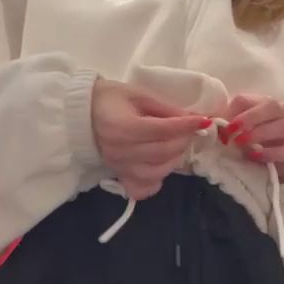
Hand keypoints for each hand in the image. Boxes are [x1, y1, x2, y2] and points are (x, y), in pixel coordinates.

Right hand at [91, 79, 210, 199]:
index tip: (203, 120)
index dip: (186, 126)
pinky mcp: (119, 176)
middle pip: (163, 152)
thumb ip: (165, 108)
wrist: (80, 114)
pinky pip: (142, 188)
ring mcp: (119, 167)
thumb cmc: (109, 99)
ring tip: (176, 146)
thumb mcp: (138, 94)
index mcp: (123, 127)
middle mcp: (120, 151)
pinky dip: (156, 182)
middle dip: (183, 141)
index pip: (163, 130)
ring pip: (157, 172)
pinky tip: (160, 167)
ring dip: (174, 160)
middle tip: (189, 131)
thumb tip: (191, 119)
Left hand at [220, 94, 283, 181]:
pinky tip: (256, 156)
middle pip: (270, 106)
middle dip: (249, 117)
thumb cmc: (261, 142)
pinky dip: (269, 152)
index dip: (231, 112)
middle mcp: (282, 112)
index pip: (246, 100)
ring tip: (243, 144)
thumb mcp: (243, 133)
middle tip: (233, 130)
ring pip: (281, 125)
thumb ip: (229, 127)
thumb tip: (210, 126)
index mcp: (264, 104)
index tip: (221, 127)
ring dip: (259, 133)